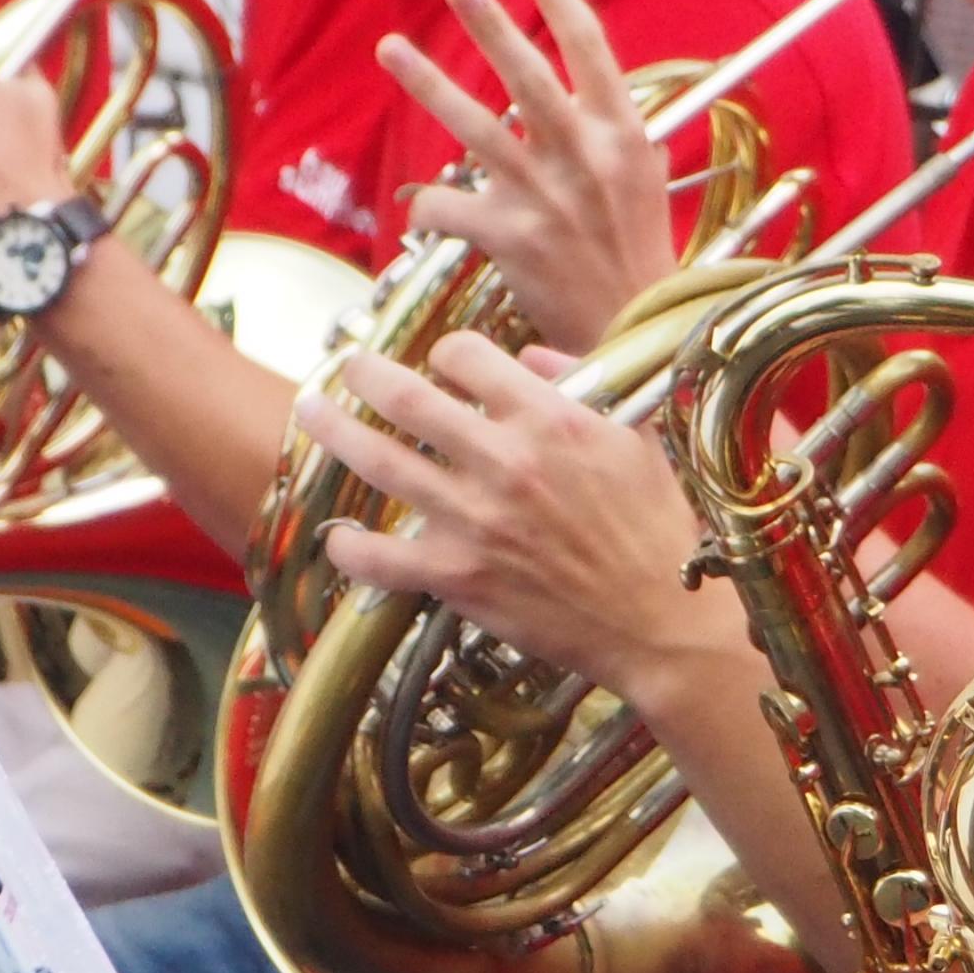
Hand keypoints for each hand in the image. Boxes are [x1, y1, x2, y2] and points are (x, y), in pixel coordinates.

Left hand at [300, 331, 717, 690]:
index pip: (467, 356)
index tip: (442, 362)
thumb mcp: (632, 437)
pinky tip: (337, 536)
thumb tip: (530, 357)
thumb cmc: (658, 528)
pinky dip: (350, 547)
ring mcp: (475, 520)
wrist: (664, 620)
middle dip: (364, 372)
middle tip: (346, 364)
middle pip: (407, 398)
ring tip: (310, 412)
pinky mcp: (459, 577)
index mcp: (549, 418)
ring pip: (381, 463)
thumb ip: (577, 387)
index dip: (448, 352)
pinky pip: (382, 558)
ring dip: (335, 432)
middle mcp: (504, 461)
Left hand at [386, 0, 673, 354]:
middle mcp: (586, 158)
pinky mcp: (512, 240)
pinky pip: (448, 204)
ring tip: (389, 45)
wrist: (636, 332)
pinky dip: (429, 203)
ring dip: (427, 83)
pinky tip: (426, 207)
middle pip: (530, 76)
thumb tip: (573, 88)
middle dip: (493, 26)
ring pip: (474, 128)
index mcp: (625, 134)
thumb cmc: (637, 255)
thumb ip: (608, 129)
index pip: (591, 45)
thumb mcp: (642, 179)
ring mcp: (547, 198)